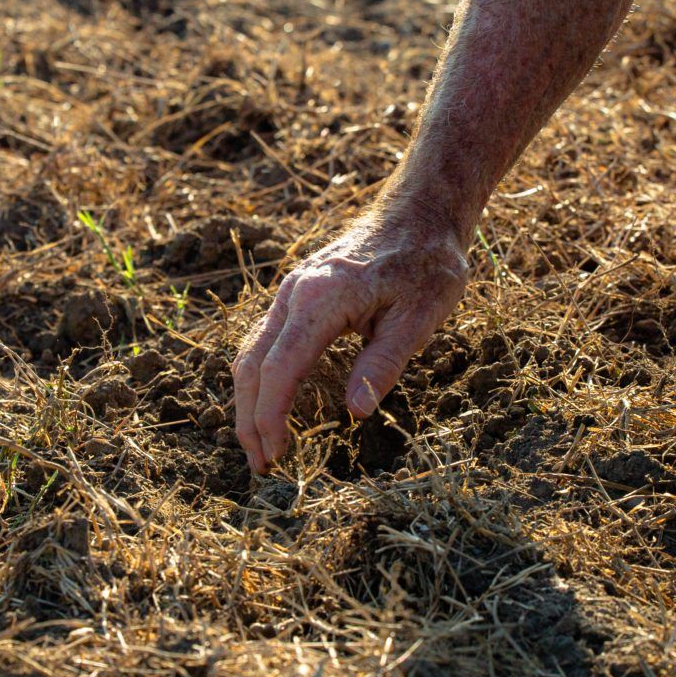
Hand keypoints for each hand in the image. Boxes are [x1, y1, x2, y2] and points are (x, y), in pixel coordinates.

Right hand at [232, 206, 472, 472]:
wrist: (420, 210)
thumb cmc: (426, 262)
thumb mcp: (420, 316)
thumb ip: (384, 363)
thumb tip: (354, 414)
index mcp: (321, 300)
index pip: (280, 369)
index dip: (271, 418)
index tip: (277, 456)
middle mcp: (294, 293)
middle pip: (251, 364)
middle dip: (249, 419)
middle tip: (263, 466)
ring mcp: (290, 290)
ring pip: (251, 352)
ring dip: (249, 401)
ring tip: (261, 443)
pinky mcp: (297, 293)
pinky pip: (265, 340)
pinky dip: (260, 378)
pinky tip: (272, 403)